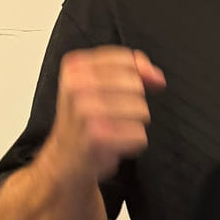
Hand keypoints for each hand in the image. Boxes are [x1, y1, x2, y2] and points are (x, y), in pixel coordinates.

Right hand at [41, 46, 165, 182]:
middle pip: (136, 85)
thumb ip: (131, 70)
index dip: (138, 73)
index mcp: (75, 66)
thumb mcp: (98, 84)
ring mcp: (86, 111)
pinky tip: (113, 144)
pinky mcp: (98, 136)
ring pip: (142, 110)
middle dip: (133, 102)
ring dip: (133, 124)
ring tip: (112, 128)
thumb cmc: (83, 121)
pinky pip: (139, 135)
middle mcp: (77, 86)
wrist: (63, 160)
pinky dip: (132, 142)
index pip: (125, 59)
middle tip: (112, 114)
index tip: (133, 86)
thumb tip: (156, 76)